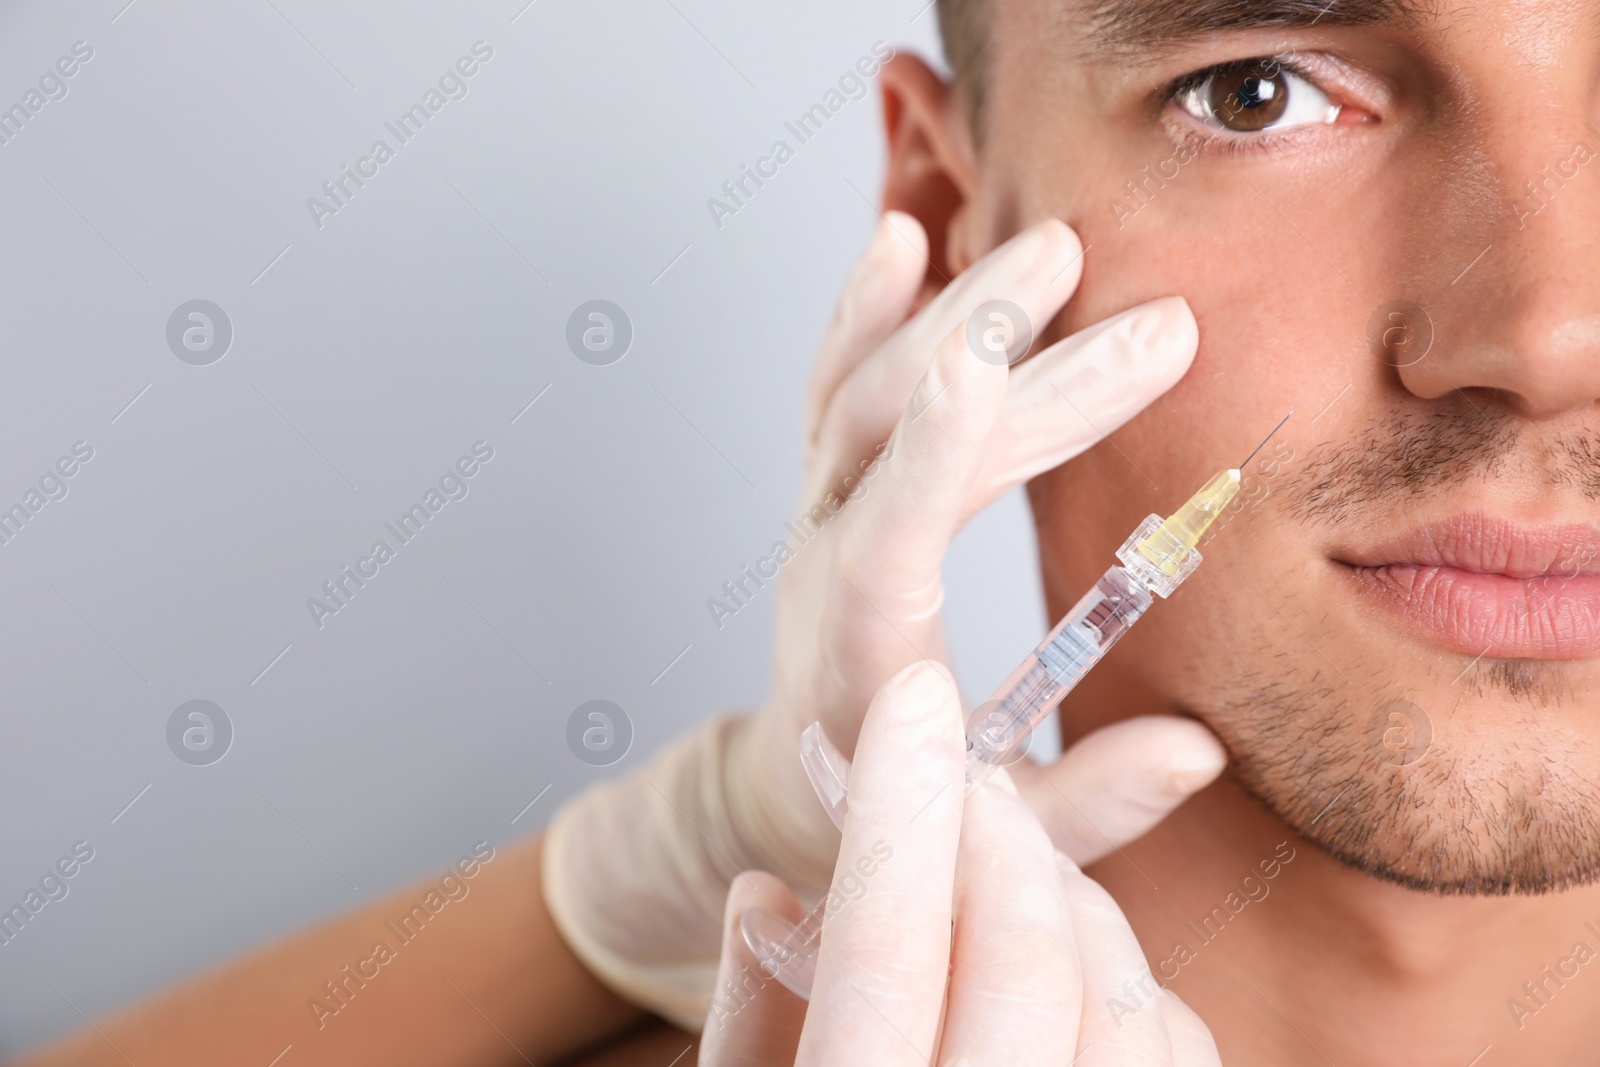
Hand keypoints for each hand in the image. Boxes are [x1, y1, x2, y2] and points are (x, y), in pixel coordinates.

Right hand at [701, 661, 1222, 1065]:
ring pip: (1122, 998)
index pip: (886, 944)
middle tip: (949, 768)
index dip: (898, 800)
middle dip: (990, 829)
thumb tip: (771, 893)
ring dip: (1066, 899)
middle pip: (1022, 954)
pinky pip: (1173, 1058)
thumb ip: (752, 1025)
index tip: (910, 693)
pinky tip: (1074, 971)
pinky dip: (1135, 988)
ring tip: (998, 867)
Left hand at [747, 213, 1224, 886]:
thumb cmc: (901, 816)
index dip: (936, 451)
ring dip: (958, 315)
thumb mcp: (997, 840)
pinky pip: (837, 386)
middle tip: (1164, 325)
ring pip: (868, 393)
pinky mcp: (830, 489)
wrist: (790, 789)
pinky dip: (867, 312)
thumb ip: (1084, 805)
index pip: (887, 538)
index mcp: (858, 658)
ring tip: (1059, 251)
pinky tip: (905, 239)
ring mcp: (819, 516)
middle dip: (1037, 384)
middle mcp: (823, 567)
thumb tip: (1195, 752)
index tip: (989, 361)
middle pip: (906, 447)